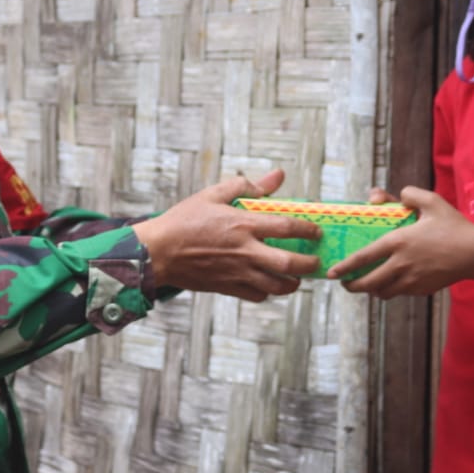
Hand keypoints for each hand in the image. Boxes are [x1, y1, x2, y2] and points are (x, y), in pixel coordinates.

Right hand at [132, 169, 321, 301]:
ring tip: (297, 277)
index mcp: (244, 224)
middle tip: (315, 260)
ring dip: (293, 283)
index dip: (308, 229)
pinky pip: (258, 296)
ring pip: (277, 286)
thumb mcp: (213, 194)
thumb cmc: (184, 220)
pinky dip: (268, 292)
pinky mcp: (228, 288)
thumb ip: (247, 185)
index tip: (316, 230)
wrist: (157, 252)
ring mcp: (238, 273)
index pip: (288, 227)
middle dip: (309, 264)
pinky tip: (268, 284)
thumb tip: (277, 176)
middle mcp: (245, 251)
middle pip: (290, 264)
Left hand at [327, 185, 473, 298]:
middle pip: (369, 283)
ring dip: (372, 290)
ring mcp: (413, 280)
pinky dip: (392, 290)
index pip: (364, 257)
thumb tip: (399, 195)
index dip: (345, 267)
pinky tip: (392, 283)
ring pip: (383, 292)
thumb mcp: (432, 201)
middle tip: (346, 284)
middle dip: (353, 286)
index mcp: (399, 242)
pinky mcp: (423, 289)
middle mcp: (402, 264)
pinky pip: (400, 293)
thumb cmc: (454, 226)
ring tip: (367, 284)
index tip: (333, 272)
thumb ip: (411, 194)